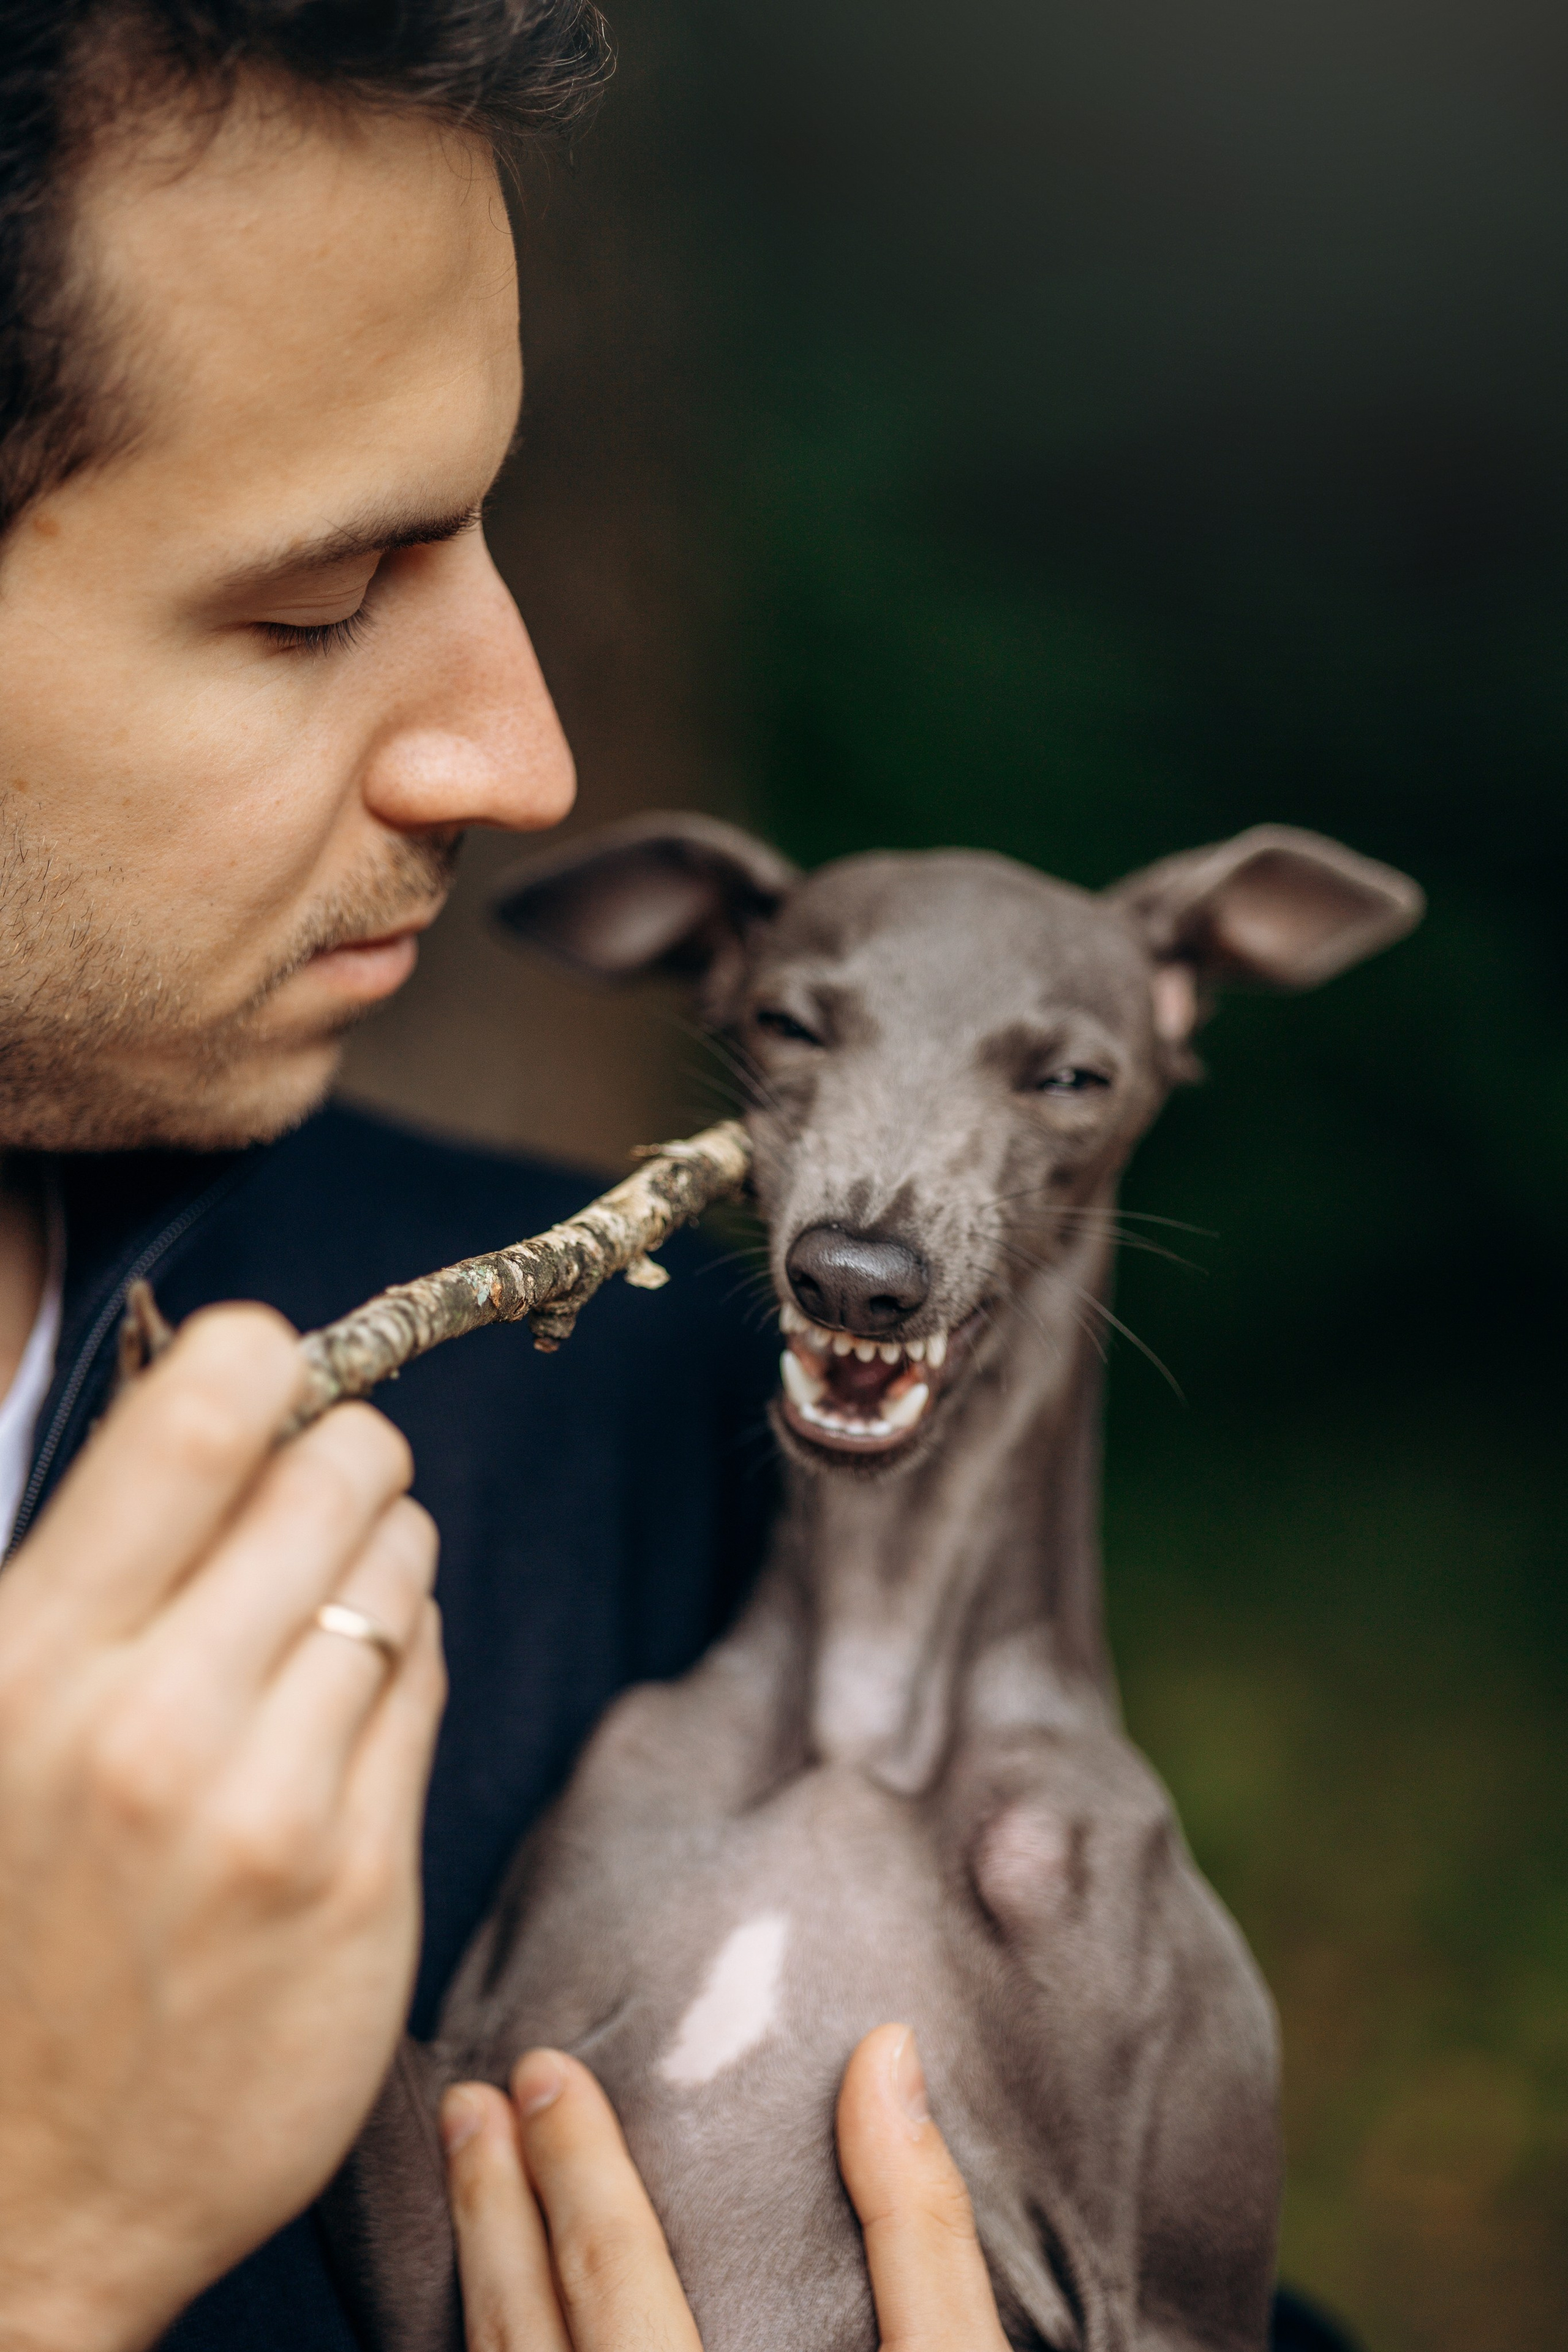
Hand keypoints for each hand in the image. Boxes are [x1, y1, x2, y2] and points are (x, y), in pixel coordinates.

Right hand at [0, 1306, 445, 2351]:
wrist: (22, 2196)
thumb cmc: (1, 1924)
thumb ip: (100, 1566)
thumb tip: (222, 1404)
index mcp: (34, 1656)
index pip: (203, 1410)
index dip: (263, 1362)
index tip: (270, 1380)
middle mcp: (154, 1719)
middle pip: (341, 1468)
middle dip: (342, 1461)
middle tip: (314, 1499)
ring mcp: (272, 1804)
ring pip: (403, 1566)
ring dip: (380, 1561)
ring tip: (316, 1617)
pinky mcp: (363, 1880)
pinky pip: (427, 1678)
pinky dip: (401, 1659)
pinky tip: (342, 1706)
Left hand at [441, 2024, 1010, 2349]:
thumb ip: (922, 2236)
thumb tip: (886, 2053)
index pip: (614, 2281)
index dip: (573, 2171)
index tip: (543, 2075)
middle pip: (528, 2340)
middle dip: (497, 2213)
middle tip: (472, 2105)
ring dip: (477, 2285)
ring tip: (466, 2181)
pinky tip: (487, 2315)